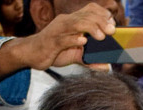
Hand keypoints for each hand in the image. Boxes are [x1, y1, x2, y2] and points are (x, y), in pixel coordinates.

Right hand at [0, 4, 115, 73]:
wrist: (30, 54)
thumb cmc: (53, 51)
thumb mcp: (74, 56)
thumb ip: (89, 60)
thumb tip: (106, 67)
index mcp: (72, 21)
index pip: (89, 9)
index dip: (102, 14)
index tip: (112, 23)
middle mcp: (65, 22)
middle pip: (85, 16)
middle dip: (101, 21)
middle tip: (112, 31)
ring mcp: (58, 31)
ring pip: (76, 24)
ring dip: (91, 28)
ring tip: (102, 36)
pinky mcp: (51, 42)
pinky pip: (63, 39)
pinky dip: (73, 39)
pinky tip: (82, 42)